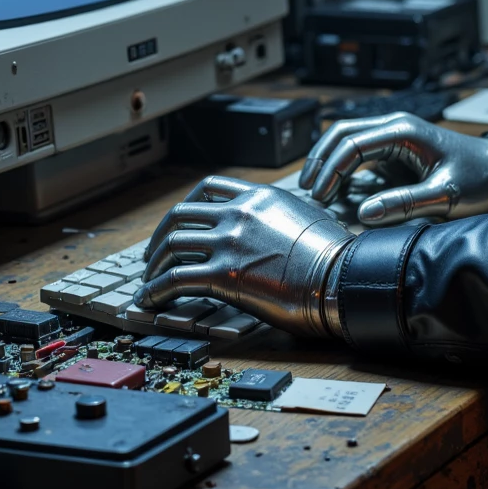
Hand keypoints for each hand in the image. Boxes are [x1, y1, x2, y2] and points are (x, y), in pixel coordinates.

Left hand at [135, 175, 353, 338]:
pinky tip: (147, 300)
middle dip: (161, 235)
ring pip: (172, 244)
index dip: (186, 205)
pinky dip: (154, 289)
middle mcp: (238, 213)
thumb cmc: (334, 255)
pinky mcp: (224, 273)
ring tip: (149, 281)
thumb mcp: (306, 216)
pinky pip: (175, 279)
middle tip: (154, 254)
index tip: (178, 222)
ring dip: (154, 264)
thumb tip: (280, 228)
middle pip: (181, 215)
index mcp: (258, 196)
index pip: (208, 188)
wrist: (341, 278)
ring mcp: (229, 241)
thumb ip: (280, 216)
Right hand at [298, 112, 487, 224]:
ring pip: (347, 138)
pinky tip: (333, 188)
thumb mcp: (445, 196)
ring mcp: (393, 136)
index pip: (352, 143)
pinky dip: (342, 166)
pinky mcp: (395, 150)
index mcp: (403, 131)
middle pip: (342, 133)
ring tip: (313, 188)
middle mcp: (394, 126)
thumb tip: (363, 214)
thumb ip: (404, 204)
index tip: (318, 196)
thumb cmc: (479, 179)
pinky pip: (360, 152)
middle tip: (307, 190)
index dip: (330, 169)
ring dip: (328, 159)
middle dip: (320, 159)